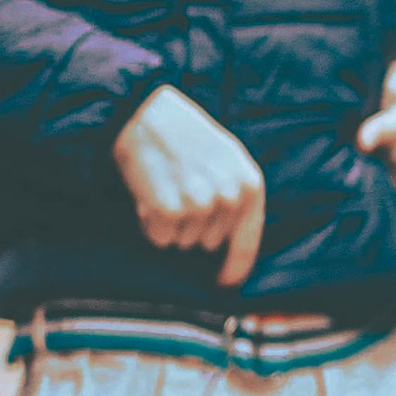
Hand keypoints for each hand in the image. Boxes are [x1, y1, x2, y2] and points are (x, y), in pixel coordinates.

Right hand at [113, 84, 267, 287]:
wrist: (146, 111)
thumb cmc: (186, 137)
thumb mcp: (227, 160)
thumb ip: (236, 199)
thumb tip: (228, 246)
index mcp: (250, 185)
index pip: (247, 244)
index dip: (234, 269)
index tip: (223, 285)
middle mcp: (230, 198)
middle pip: (208, 244)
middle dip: (191, 227)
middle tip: (178, 192)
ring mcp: (200, 205)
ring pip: (182, 242)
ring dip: (169, 224)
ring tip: (165, 188)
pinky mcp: (169, 210)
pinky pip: (159, 238)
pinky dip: (149, 223)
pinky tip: (148, 196)